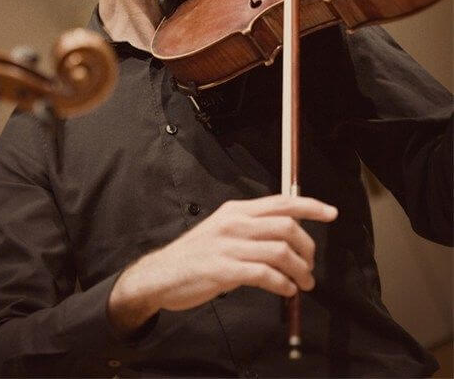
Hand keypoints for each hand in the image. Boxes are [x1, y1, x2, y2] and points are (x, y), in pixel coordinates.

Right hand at [108, 194, 336, 332]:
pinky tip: (286, 291)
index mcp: (237, 210)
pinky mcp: (224, 270)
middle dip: (307, 248)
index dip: (310, 206)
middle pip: (286, 226)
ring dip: (300, 271)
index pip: (281, 201)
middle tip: (310, 266)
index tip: (331, 213)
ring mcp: (229, 245)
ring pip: (280, 251)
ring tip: (303, 284)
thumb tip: (288, 236)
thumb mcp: (223, 230)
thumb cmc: (197, 255)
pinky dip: (283, 284)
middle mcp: (235, 222)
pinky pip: (265, 274)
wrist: (161, 275)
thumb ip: (252, 229)